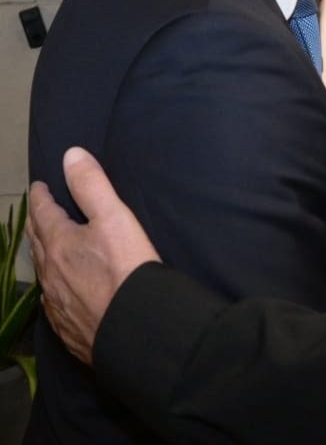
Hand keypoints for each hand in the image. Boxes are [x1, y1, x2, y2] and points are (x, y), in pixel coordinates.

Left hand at [27, 147, 160, 365]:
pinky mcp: (66, 326)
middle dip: (36, 223)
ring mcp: (56, 302)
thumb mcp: (114, 217)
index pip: (43, 213)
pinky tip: (57, 290)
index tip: (38, 186)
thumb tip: (70, 155)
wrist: (134, 326)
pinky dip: (51, 284)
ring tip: (44, 246)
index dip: (40, 197)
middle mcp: (51, 273)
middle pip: (37, 243)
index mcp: (60, 243)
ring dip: (41, 254)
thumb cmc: (126, 267)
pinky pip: (51, 299)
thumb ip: (92, 185)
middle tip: (36, 212)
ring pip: (42, 272)